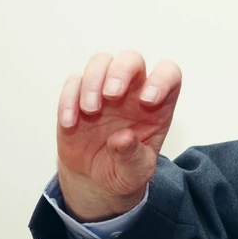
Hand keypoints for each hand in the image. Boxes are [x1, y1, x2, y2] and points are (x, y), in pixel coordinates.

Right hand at [55, 51, 181, 221]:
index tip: (148, 100)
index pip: (168, 74)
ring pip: (101, 62)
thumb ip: (133, 157)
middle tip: (111, 96)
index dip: (162, 79)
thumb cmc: (124, 169)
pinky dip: (69, 99)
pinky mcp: (79, 97)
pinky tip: (70, 122)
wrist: (95, 178)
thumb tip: (123, 139)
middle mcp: (132, 91)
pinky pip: (73, 83)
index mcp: (157, 105)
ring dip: (94, 80)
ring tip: (90, 110)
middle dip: (121, 71)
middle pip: (131, 59)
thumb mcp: (135, 173)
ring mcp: (104, 91)